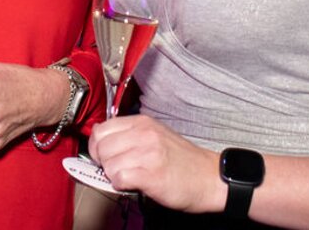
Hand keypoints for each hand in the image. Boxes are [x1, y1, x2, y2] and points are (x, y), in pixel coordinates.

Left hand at [89, 115, 224, 212]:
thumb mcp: (155, 136)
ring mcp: (148, 153)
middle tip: (119, 169)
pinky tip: (135, 184)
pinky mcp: (151, 174)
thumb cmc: (182, 161)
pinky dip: (122, 185)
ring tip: (131, 176)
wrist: (209, 178)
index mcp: (142, 122)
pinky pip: (119, 179)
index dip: (98, 146)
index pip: (101, 130)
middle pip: (101, 148)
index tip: (105, 156)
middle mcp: (144, 134)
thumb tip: (100, 141)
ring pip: (108, 164)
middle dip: (104, 163)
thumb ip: (129, 135)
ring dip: (115, 176)